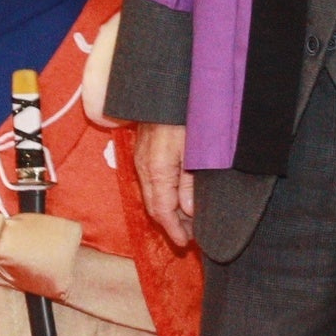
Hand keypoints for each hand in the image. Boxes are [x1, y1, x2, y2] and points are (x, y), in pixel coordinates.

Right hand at [132, 122, 196, 249]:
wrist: (162, 93)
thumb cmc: (184, 118)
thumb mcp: (195, 152)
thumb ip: (189, 184)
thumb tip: (188, 212)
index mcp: (157, 171)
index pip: (162, 210)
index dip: (173, 229)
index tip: (185, 243)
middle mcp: (143, 169)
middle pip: (153, 206)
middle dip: (169, 224)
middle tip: (188, 236)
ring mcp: (139, 160)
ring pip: (149, 195)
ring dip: (165, 211)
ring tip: (185, 220)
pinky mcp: (141, 153)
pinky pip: (148, 183)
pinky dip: (160, 196)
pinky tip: (174, 197)